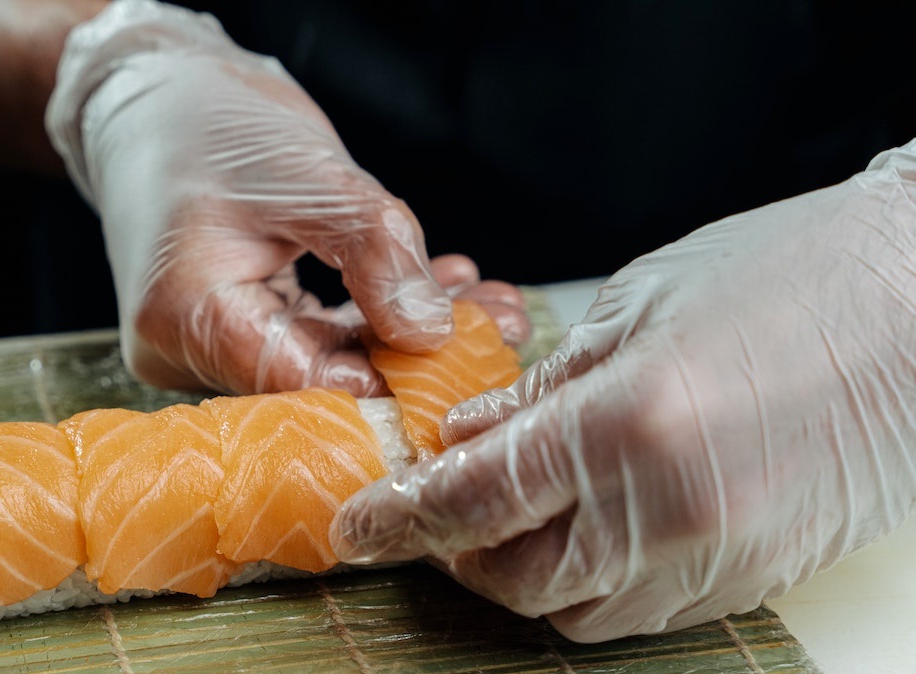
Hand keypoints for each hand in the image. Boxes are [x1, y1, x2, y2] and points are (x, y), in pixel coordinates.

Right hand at [45, 0, 527, 394]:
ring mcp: (206, 344)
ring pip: (322, 360)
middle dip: (413, 355)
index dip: (383, 386)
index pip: (295, 382)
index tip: (462, 370)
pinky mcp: (232, 330)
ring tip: (484, 304)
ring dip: (402, 333)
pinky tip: (436, 289)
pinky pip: (312, 337)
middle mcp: (185, 348)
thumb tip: (433, 335)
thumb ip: (376, 255)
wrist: (155, 98)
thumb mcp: (310, 175)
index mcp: (185, 314)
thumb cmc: (210, 123)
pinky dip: (371, 315)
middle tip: (497, 329)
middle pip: (314, 380)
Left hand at [331, 140, 915, 640]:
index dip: (401, 520)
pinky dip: (594, 581)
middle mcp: (668, 513)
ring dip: (525, 573)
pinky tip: (589, 529)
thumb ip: (542, 388)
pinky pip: (643, 611)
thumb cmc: (786, 276)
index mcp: (626, 426)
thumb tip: (470, 436)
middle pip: (516, 579)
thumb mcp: (637, 307)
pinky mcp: (753, 578)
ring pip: (577, 612)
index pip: (475, 501)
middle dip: (459, 553)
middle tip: (437, 506)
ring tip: (513, 516)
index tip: (358, 526)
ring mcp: (717, 558)